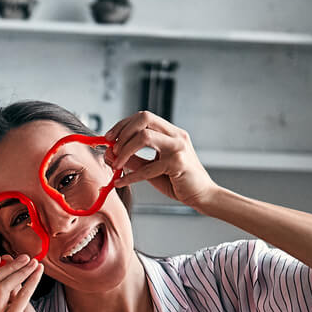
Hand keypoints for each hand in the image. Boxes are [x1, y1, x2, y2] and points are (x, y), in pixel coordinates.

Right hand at [0, 252, 45, 311]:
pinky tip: (38, 273)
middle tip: (25, 257)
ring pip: (2, 287)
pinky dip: (31, 281)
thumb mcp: (13, 303)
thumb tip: (8, 258)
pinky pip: (20, 296)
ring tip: (33, 263)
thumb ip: (9, 284)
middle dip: (8, 266)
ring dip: (20, 271)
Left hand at [104, 111, 220, 210]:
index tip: (109, 138)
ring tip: (116, 164)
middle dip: (122, 132)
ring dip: (124, 150)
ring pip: (144, 136)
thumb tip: (110, 154)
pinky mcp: (177, 163)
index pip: (143, 117)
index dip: (123, 125)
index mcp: (170, 132)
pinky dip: (130, 176)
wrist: (202, 195)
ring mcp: (178, 147)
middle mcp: (176, 135)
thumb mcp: (150, 168)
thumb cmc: (177, 181)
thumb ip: (133, 159)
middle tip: (112, 150)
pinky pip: (147, 168)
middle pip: (144, 118)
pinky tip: (120, 182)